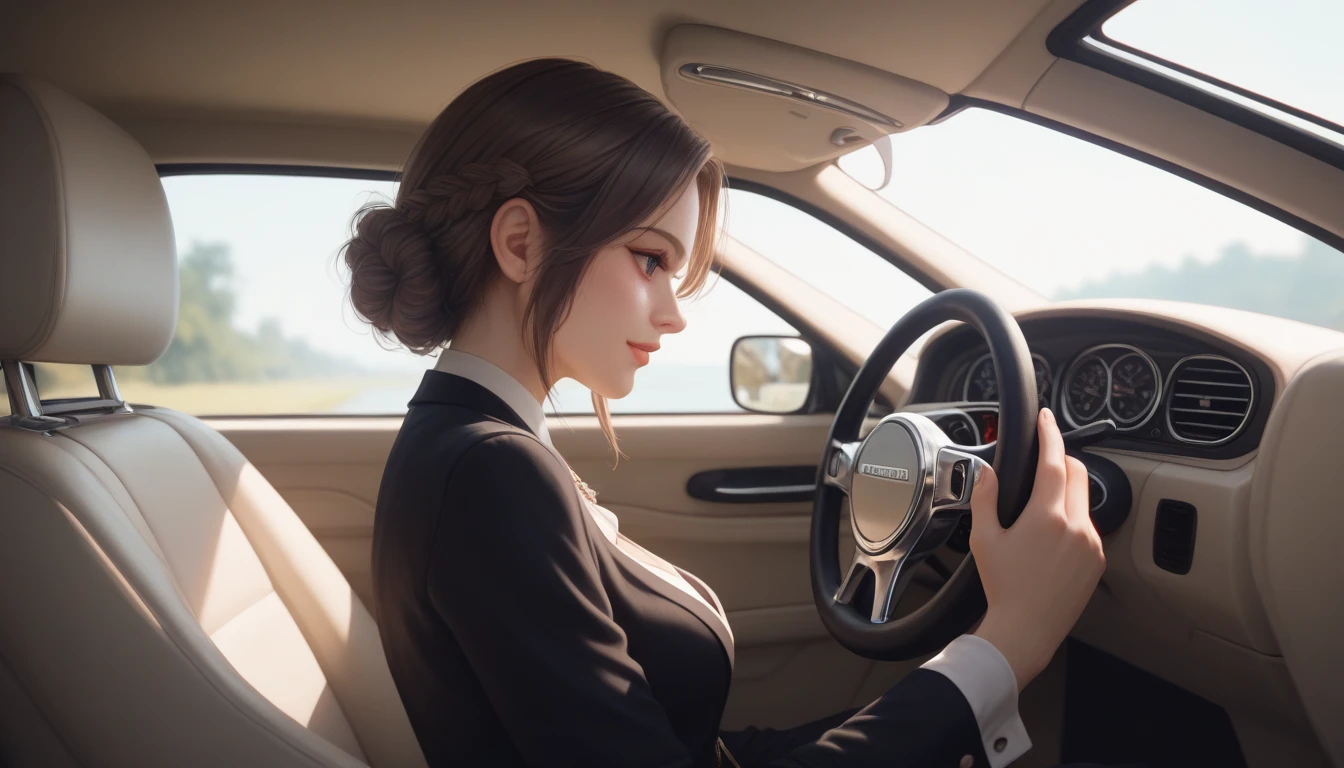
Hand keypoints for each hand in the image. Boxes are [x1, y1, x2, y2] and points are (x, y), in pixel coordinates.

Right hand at [969, 407, 1105, 690]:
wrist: (1027, 629)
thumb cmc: (1003, 587)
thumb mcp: (984, 539)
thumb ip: (986, 498)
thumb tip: (987, 472)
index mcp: (1047, 517)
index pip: (1054, 461)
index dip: (1050, 435)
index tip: (1046, 419)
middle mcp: (1076, 526)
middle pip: (1076, 473)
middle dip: (1060, 460)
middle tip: (1040, 461)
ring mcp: (1091, 543)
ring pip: (1083, 499)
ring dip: (1066, 491)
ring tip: (1039, 508)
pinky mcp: (1097, 559)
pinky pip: (1088, 524)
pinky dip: (1072, 517)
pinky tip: (1050, 536)